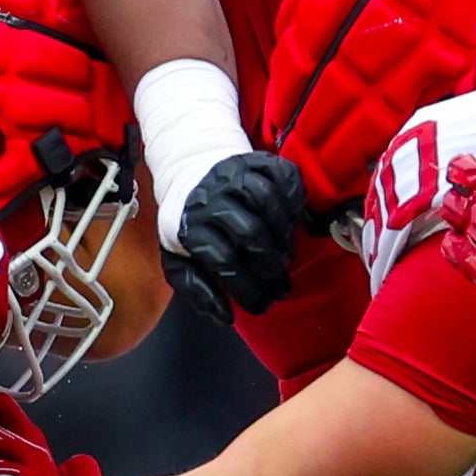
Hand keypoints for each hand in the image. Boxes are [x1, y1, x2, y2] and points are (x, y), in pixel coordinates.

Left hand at [164, 152, 305, 322]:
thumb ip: (197, 289)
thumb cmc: (189, 222)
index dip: (245, 288)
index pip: (222, 260)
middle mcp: (212, 196)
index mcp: (191, 224)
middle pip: (250, 233)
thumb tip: (225, 316)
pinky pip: (285, 178)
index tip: (260, 306)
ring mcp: (236, 173)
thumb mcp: (179, 257)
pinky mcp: (258, 159)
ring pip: (269, 202)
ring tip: (287, 257)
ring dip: (284, 235)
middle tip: (281, 288)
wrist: (189, 167)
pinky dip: (296, 201)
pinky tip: (296, 222)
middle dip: (270, 267)